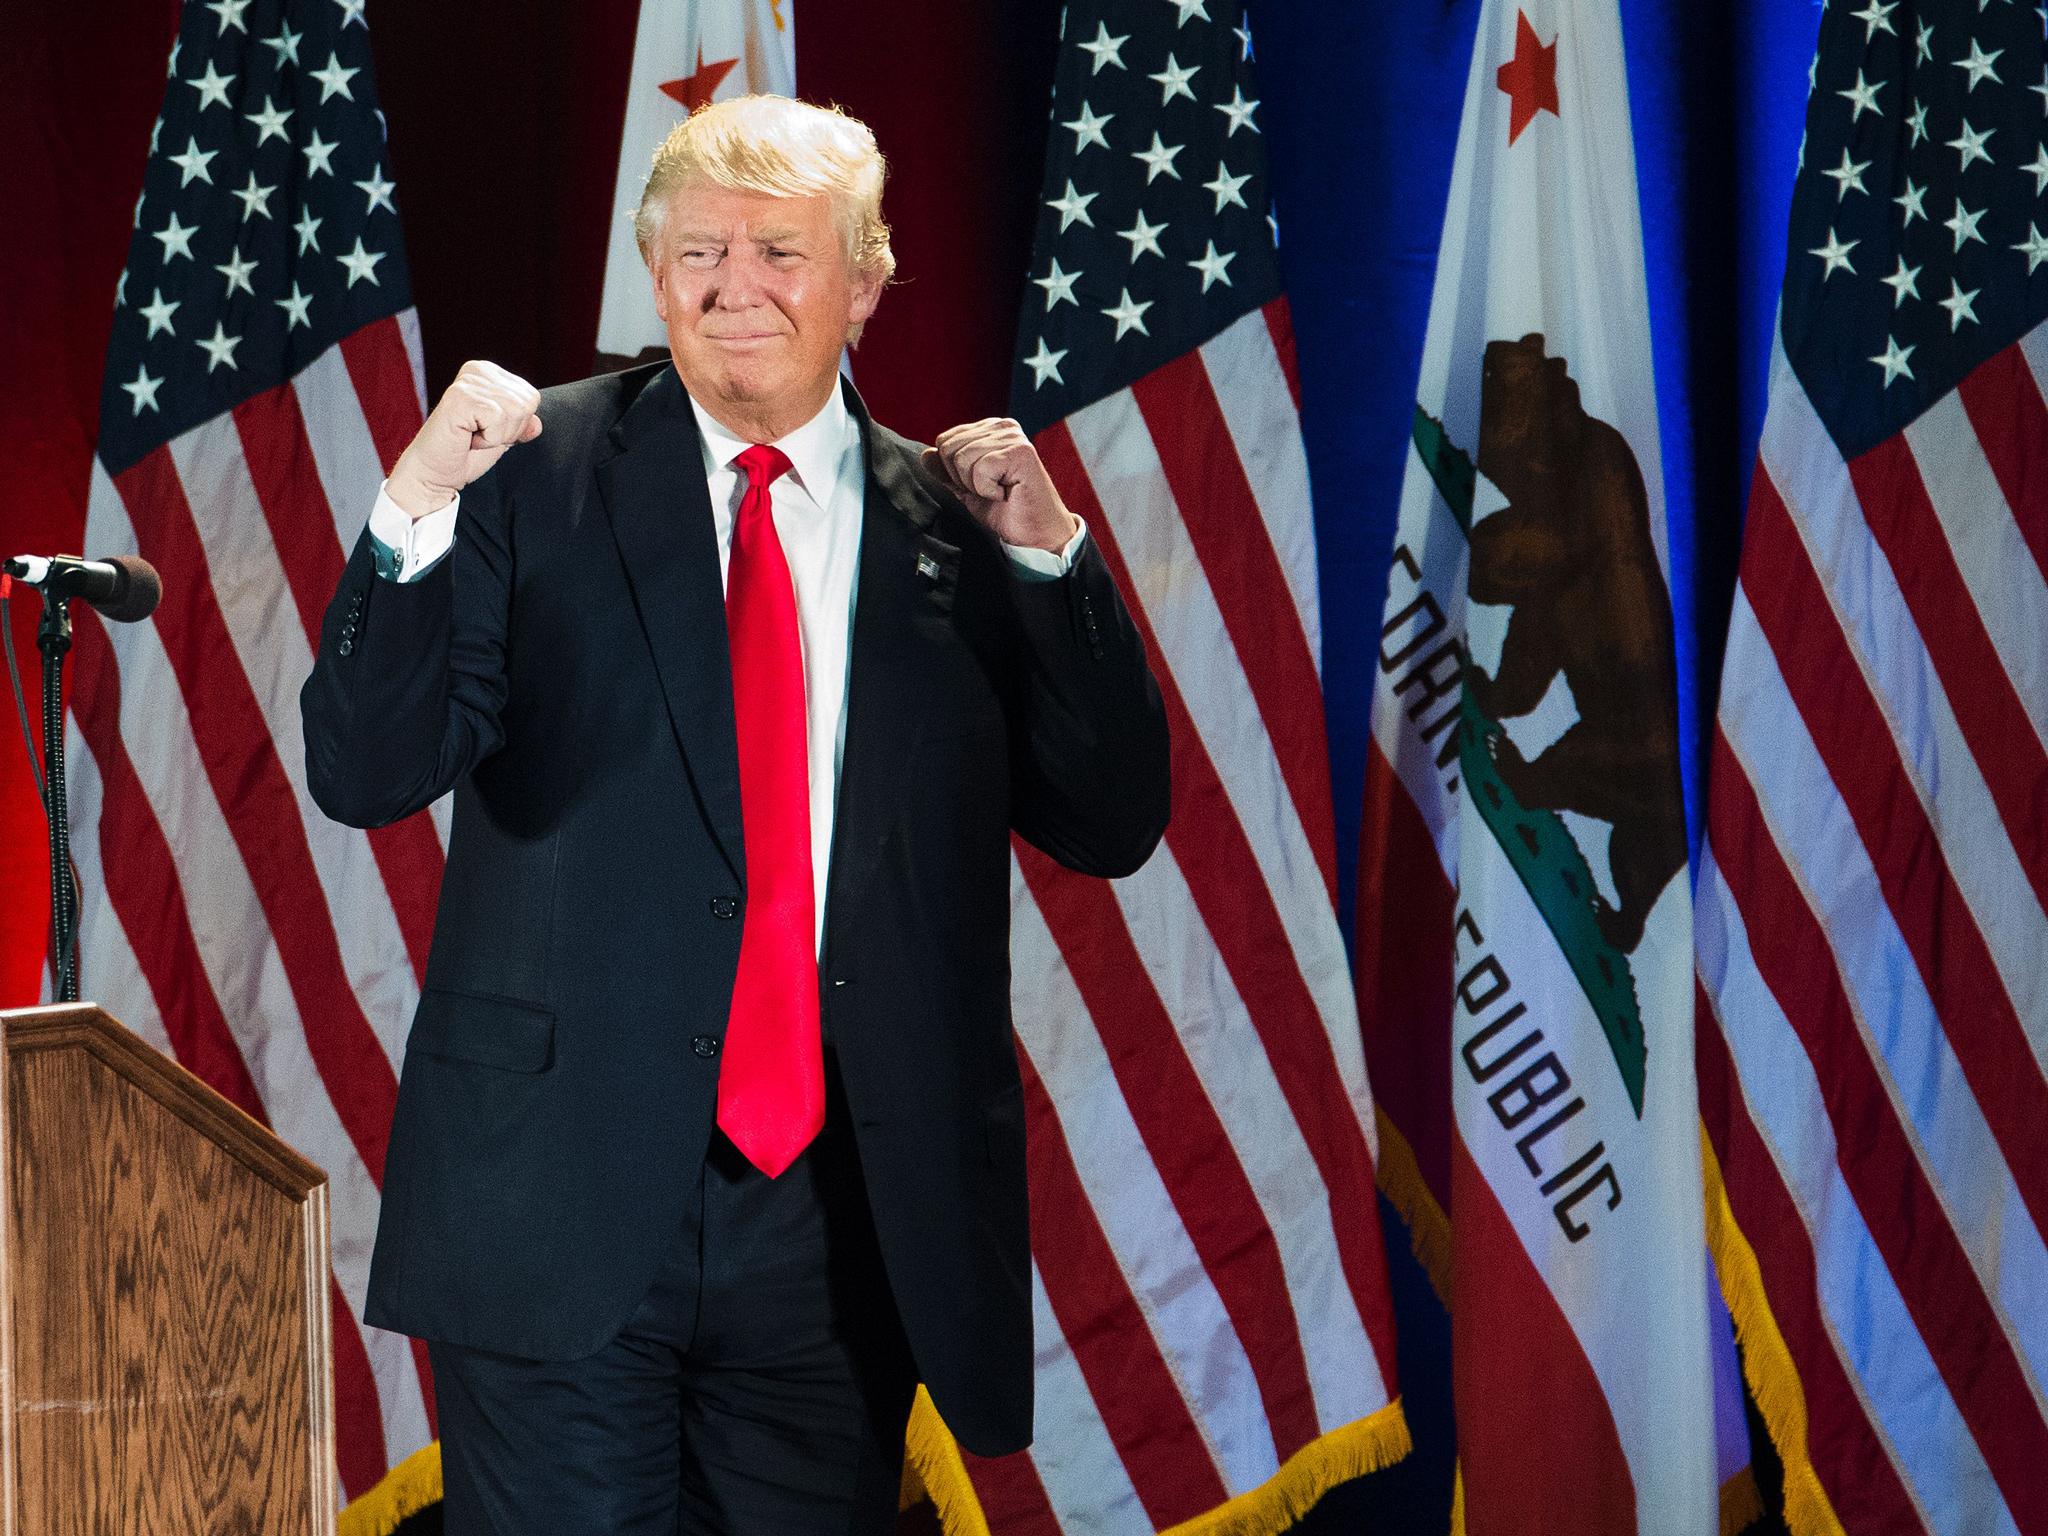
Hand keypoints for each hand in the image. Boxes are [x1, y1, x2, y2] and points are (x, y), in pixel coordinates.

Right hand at [385, 361, 543, 519]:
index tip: (487, 429)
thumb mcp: (503, 436)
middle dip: (509, 430)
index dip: (517, 424)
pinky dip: (488, 439)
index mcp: (489, 372)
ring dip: (497, 436)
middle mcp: (478, 370)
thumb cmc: (466, 453)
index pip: (531, 397)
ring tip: (472, 436)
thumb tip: (537, 424)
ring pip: (516, 411)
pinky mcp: (460, 397)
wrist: (435, 473)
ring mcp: (468, 382)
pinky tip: (467, 437)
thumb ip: (522, 424)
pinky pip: (498, 419)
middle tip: (479, 435)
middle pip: (527, 403)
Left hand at [922, 419, 1078, 552]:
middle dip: (962, 479)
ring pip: (962, 459)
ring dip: (976, 486)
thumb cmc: (1006, 511)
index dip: (953, 472)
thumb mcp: (966, 489)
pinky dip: (988, 490)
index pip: (945, 440)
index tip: (980, 484)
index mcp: (990, 430)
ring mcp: (1013, 437)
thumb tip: (926, 455)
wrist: (1034, 534)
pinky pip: (980, 469)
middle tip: (990, 490)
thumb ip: (946, 471)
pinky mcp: (1020, 452)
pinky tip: (1006, 493)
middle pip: (949, 447)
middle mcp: (1003, 427)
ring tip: (999, 491)